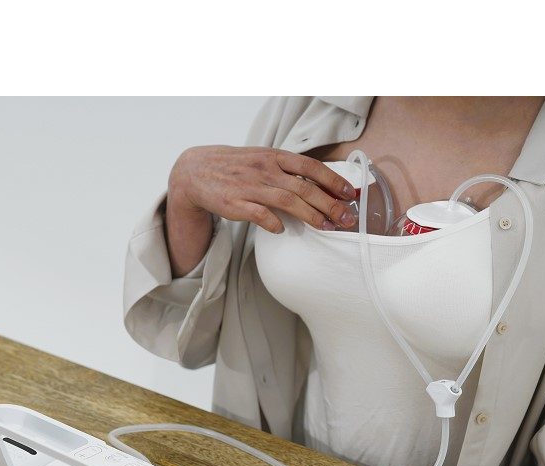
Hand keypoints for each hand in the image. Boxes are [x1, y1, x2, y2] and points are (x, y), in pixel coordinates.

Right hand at [165, 145, 356, 275]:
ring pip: (287, 201)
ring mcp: (250, 186)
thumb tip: (321, 185)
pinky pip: (258, 214)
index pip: (310, 167)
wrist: (195, 171)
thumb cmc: (236, 167)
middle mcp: (265, 169)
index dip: (332, 180)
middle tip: (347, 218)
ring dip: (310, 215)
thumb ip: (289, 171)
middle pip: (304, 187)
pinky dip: (272, 222)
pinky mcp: (234, 204)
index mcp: (274, 156)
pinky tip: (282, 230)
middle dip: (330, 204)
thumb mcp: (263, 159)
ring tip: (326, 227)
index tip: (349, 194)